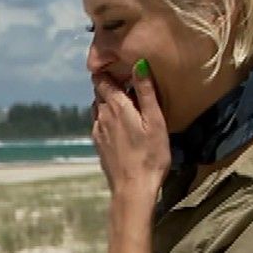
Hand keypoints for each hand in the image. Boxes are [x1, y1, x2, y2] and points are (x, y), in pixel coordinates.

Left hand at [92, 66, 170, 222]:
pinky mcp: (99, 145)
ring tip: (127, 106)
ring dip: (109, 102)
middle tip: (128, 85)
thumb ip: (145, 91)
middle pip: (100, 92)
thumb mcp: (154, 121)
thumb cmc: (150, 155)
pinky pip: (100, 124)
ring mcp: (98, 131)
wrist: (133, 189)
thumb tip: (139, 63)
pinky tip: (122, 127)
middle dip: (110, 85)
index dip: (108, 71)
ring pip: (98, 108)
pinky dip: (108, 118)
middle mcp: (102, 116)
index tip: (120, 68)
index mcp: (116, 107)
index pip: (102, 79)